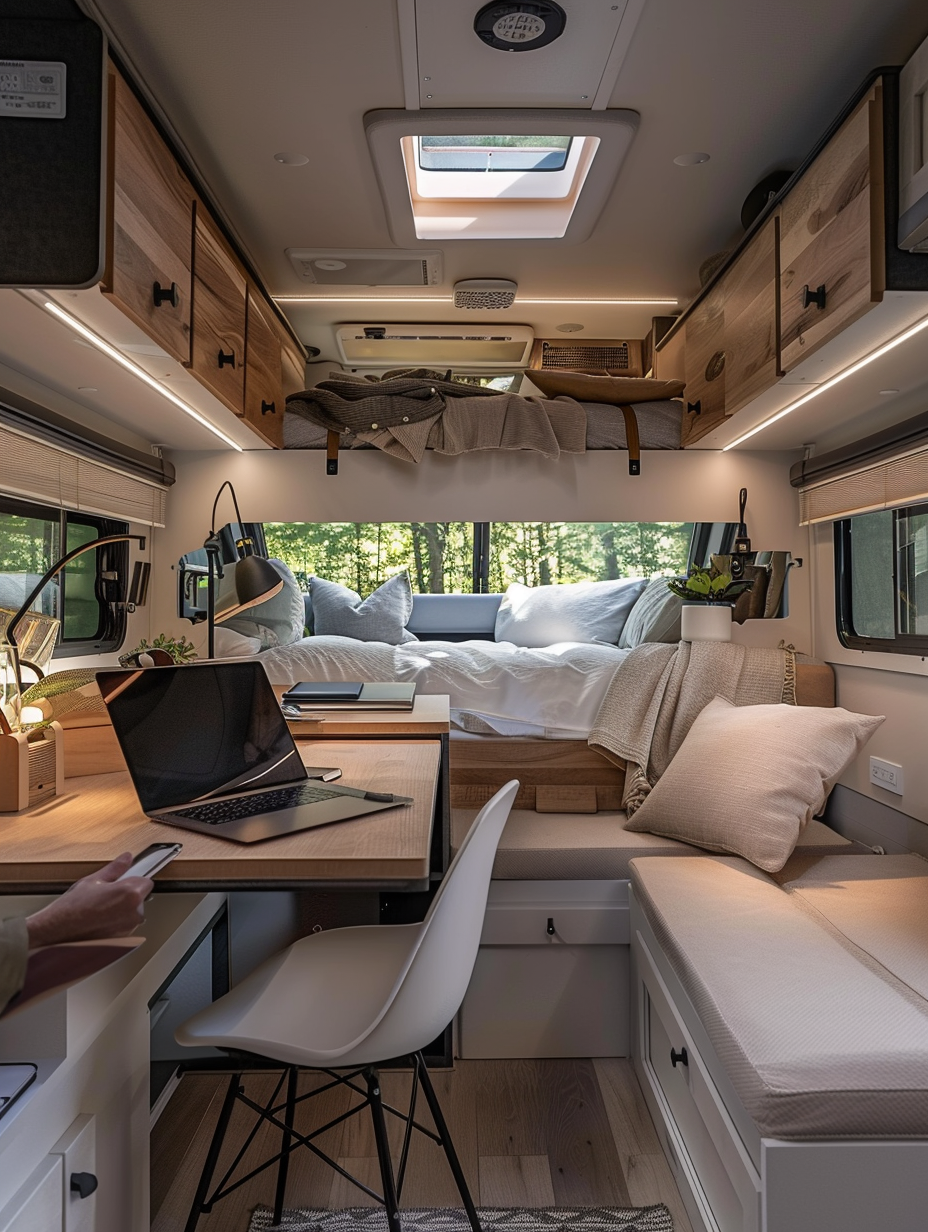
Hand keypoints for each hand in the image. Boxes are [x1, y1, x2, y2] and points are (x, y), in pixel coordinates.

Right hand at [25, 854, 154, 948]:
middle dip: (127, 894)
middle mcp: (135, 912)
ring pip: (133, 911)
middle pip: (140, 897)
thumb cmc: (72, 909)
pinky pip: (125, 925)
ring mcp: (129, 928)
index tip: (122, 881)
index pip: (146, 881)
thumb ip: (115, 868)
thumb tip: (126, 858)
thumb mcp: (93, 881)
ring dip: (122, 909)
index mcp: (130, 894)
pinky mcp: (123, 939)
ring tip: (99, 909)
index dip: (132, 879)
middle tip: (106, 896)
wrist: (56, 933)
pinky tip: (99, 920)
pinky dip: (116, 922)